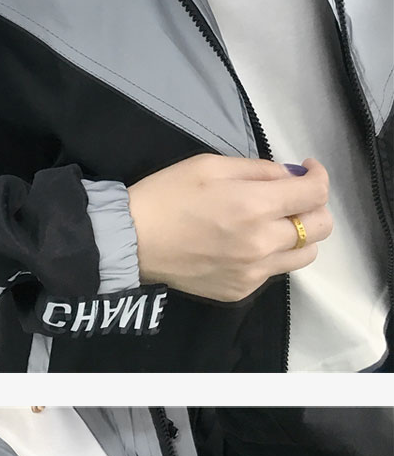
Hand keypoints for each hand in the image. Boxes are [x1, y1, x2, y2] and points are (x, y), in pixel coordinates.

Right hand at [128, 155, 331, 303]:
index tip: (306, 170)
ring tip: (276, 224)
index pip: (315, 194)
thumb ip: (259, 170)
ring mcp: (254, 272)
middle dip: (315, 207)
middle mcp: (262, 244)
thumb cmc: (169, 195)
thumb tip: (289, 177)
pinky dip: (272, 255)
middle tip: (294, 198)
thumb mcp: (213, 165)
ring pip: (305, 256)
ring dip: (300, 236)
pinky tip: (248, 244)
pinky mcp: (241, 290)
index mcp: (255, 206)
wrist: (134, 241)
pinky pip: (275, 272)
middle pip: (321, 228)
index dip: (318, 176)